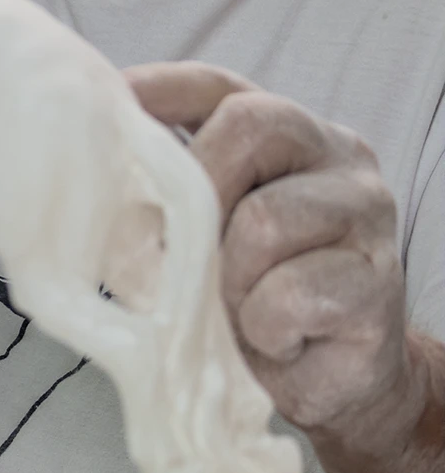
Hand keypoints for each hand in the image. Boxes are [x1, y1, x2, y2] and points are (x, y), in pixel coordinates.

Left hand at [126, 64, 420, 457]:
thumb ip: (168, 207)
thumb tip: (93, 195)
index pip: (218, 88)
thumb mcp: (200, 247)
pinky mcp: (379, 282)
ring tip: (233, 312)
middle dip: (195, 190)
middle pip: (250, 124)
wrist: (333, 384)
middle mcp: (336, 157)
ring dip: (227, 279)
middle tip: (176, 256)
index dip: (159, 90)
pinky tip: (275, 340)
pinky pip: (290, 293)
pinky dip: (263, 327)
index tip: (111, 108)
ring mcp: (365, 214)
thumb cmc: (254, 305)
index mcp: (286, 137)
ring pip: (264, 218)